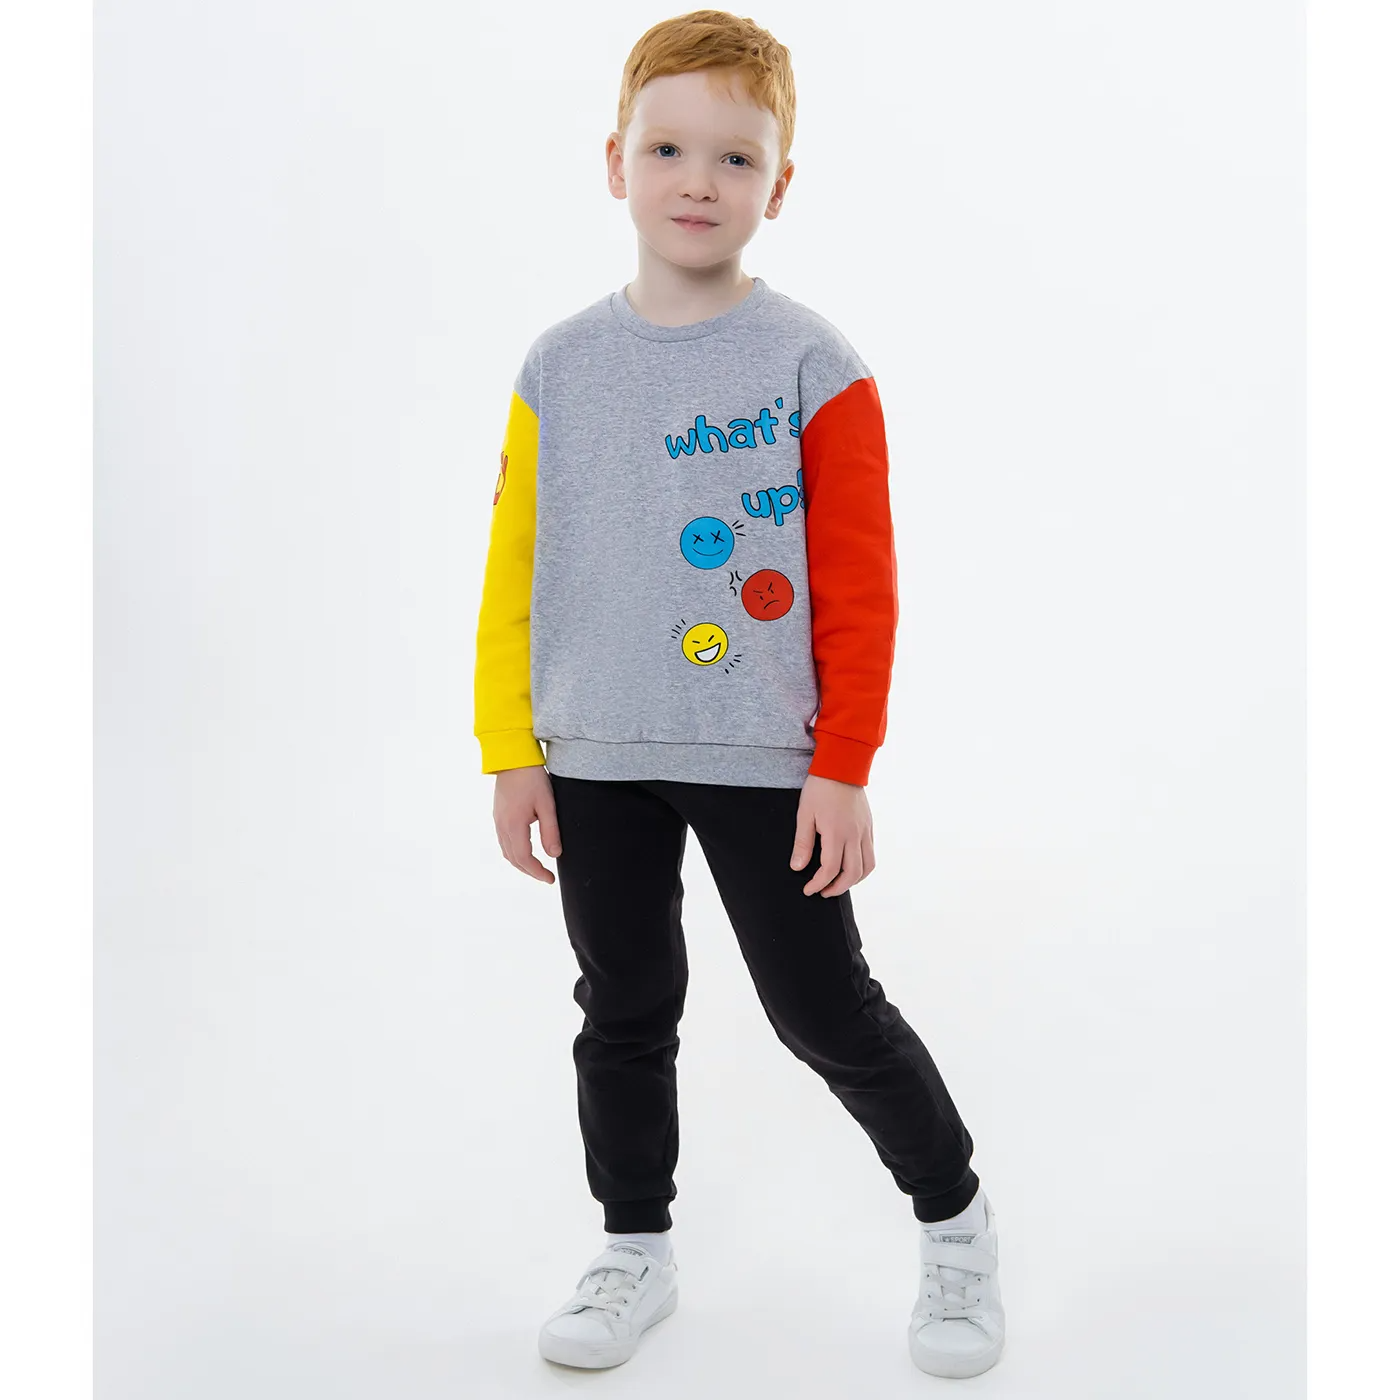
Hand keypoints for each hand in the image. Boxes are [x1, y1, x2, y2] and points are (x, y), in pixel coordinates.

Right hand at [492, 765, 562, 883]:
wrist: (513, 759)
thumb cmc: (532, 778)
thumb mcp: (547, 804)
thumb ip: (550, 831)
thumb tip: (555, 854)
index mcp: (514, 825)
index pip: (524, 859)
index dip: (537, 872)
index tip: (550, 879)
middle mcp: (502, 826)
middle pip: (513, 859)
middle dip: (530, 871)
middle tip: (546, 876)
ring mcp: (498, 821)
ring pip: (507, 852)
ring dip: (521, 863)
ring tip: (537, 867)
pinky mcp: (498, 815)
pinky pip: (504, 841)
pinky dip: (514, 852)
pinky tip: (525, 850)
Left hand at [789, 774, 875, 896]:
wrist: (842, 765)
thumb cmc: (820, 787)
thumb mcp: (804, 814)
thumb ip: (802, 843)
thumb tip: (798, 868)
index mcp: (836, 833)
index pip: (829, 869)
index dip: (818, 884)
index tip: (808, 890)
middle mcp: (854, 835)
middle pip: (852, 874)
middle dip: (837, 888)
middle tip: (822, 891)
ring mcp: (864, 831)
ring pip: (867, 866)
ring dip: (853, 881)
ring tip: (838, 883)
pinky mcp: (869, 826)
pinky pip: (871, 853)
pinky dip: (862, 867)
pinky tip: (850, 866)